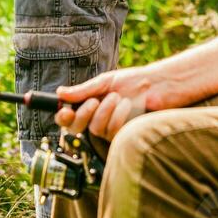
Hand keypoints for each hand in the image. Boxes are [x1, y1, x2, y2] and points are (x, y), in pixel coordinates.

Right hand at [54, 65, 174, 141]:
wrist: (157, 85)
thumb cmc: (133, 82)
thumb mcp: (105, 82)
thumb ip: (83, 90)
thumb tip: (60, 93)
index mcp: (88, 105)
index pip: (67, 117)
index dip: (63, 117)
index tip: (65, 111)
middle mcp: (96, 119)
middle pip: (75, 127)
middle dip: (84, 113)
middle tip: (95, 100)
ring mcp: (109, 129)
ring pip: (95, 128)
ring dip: (107, 110)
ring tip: (119, 97)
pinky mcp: (123, 135)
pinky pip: (112, 131)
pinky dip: (119, 115)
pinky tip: (128, 105)